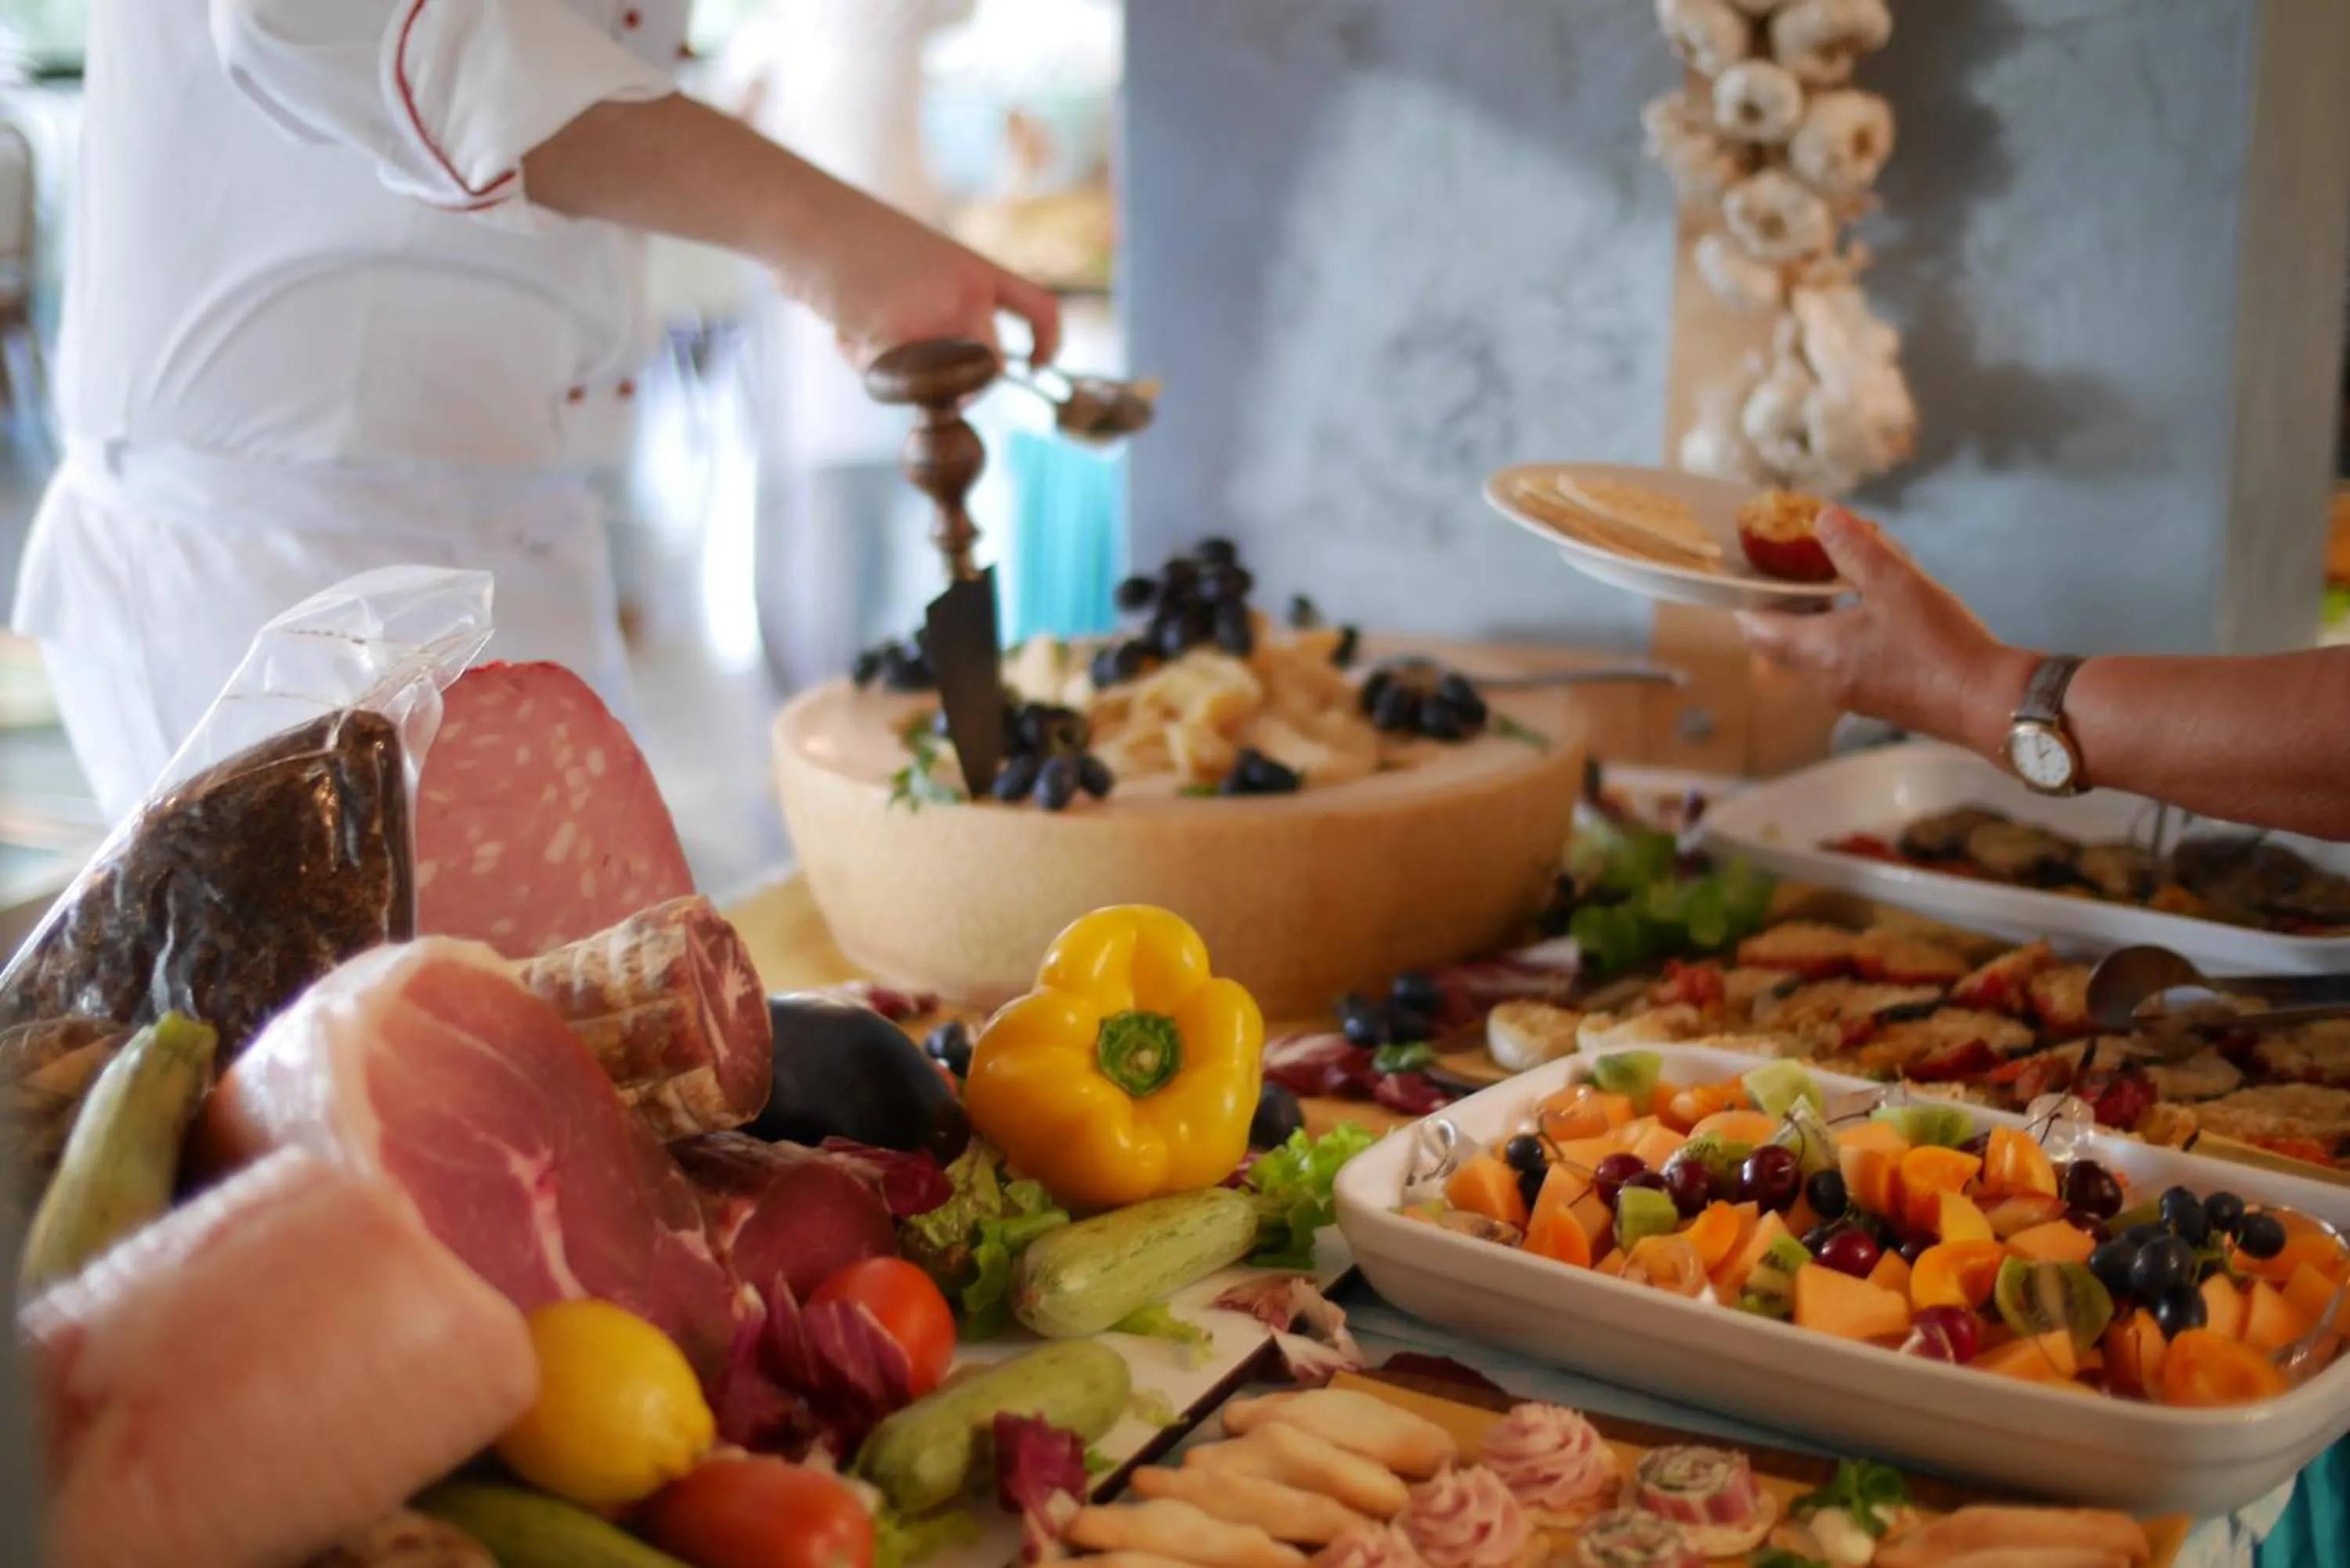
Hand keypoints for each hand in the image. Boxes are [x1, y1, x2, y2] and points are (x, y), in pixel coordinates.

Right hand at [789, 187, 1060, 370]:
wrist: (806, 215)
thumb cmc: (850, 236)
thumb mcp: (920, 260)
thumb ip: (942, 304)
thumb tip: (945, 372)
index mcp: (976, 268)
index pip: (1040, 309)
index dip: (1049, 343)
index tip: (1038, 364)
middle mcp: (967, 293)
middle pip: (992, 369)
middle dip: (960, 386)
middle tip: (919, 375)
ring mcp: (937, 315)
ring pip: (935, 384)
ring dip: (897, 369)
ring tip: (863, 325)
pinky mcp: (900, 336)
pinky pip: (889, 380)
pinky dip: (860, 361)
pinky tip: (844, 323)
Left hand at [1734, 507, 2036, 753]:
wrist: (1985, 700)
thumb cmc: (1937, 641)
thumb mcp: (1895, 582)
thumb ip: (1854, 548)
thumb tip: (1822, 518)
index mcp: (1816, 651)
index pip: (1755, 629)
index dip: (1748, 600)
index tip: (1755, 571)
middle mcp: (1822, 679)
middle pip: (1777, 644)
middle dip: (1779, 609)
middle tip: (1794, 573)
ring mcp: (1848, 694)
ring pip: (1809, 656)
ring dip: (1812, 623)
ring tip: (1834, 586)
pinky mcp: (1874, 699)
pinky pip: (1838, 666)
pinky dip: (1838, 639)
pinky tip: (1869, 615)